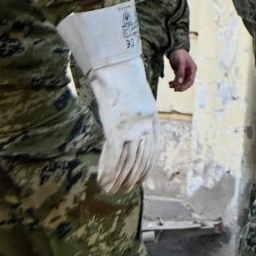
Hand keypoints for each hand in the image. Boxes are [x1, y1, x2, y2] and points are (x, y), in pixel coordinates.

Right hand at [57, 2, 157, 192]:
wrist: (117, 66)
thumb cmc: (124, 78)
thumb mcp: (136, 99)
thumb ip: (135, 117)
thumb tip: (126, 130)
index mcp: (153, 119)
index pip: (153, 151)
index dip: (146, 168)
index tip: (140, 179)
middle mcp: (145, 127)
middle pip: (141, 160)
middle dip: (132, 178)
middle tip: (124, 190)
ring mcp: (132, 128)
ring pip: (128, 161)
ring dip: (119, 178)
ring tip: (112, 189)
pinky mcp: (117, 127)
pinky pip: (113, 155)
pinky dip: (108, 169)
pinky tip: (103, 179)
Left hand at [167, 49, 195, 91]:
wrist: (175, 49)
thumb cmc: (179, 54)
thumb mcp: (180, 62)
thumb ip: (180, 72)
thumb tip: (179, 82)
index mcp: (192, 69)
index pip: (190, 81)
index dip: (185, 86)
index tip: (178, 89)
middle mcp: (190, 72)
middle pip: (186, 83)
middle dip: (180, 86)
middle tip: (174, 89)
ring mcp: (185, 72)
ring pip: (182, 82)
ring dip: (176, 85)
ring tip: (170, 85)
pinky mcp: (180, 72)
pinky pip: (178, 79)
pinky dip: (174, 82)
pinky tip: (170, 83)